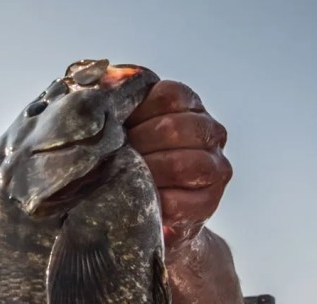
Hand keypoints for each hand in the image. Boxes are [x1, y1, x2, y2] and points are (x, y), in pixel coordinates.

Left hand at [125, 79, 232, 248]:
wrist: (143, 208)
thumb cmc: (129, 159)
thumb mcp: (122, 124)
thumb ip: (117, 100)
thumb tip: (102, 82)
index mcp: (189, 105)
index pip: (170, 96)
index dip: (137, 111)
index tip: (115, 127)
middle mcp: (209, 132)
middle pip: (176, 128)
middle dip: (138, 143)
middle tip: (113, 156)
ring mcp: (214, 167)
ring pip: (183, 164)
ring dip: (147, 172)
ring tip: (123, 178)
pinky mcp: (208, 203)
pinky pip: (181, 202)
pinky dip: (154, 203)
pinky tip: (138, 201)